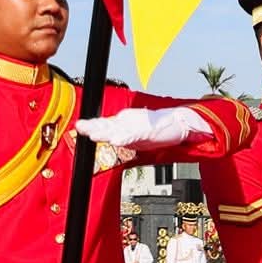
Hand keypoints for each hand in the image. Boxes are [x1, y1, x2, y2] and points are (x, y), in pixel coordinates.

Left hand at [77, 105, 212, 153]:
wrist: (181, 123)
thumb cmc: (159, 129)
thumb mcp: (137, 135)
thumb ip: (124, 136)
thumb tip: (111, 139)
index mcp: (124, 123)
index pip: (105, 124)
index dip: (92, 125)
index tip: (79, 127)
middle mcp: (128, 122)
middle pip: (108, 125)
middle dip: (94, 127)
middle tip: (81, 127)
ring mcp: (138, 126)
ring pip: (118, 129)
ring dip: (106, 132)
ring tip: (94, 134)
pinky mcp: (149, 131)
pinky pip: (135, 135)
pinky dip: (126, 137)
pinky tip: (117, 141)